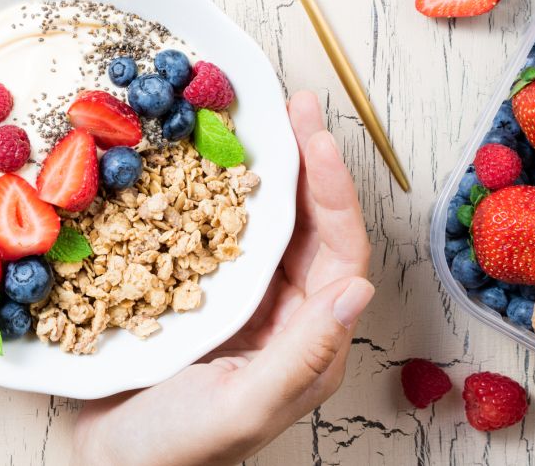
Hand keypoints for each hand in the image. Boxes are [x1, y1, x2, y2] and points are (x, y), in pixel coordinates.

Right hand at [73, 91, 374, 465]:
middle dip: (305, 162)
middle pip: (307, 225)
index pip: (338, 252)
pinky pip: (217, 232)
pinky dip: (214, 194)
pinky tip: (200, 162)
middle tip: (291, 104)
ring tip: (256, 118)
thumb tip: (358, 289)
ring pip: (264, 222)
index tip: (316, 134)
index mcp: (308, 341)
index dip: (332, 190)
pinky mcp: (199, 294)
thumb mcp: (242, 407)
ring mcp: (242, 302)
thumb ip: (302, 354)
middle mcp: (284, 315)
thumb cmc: (176, 451)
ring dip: (264, 171)